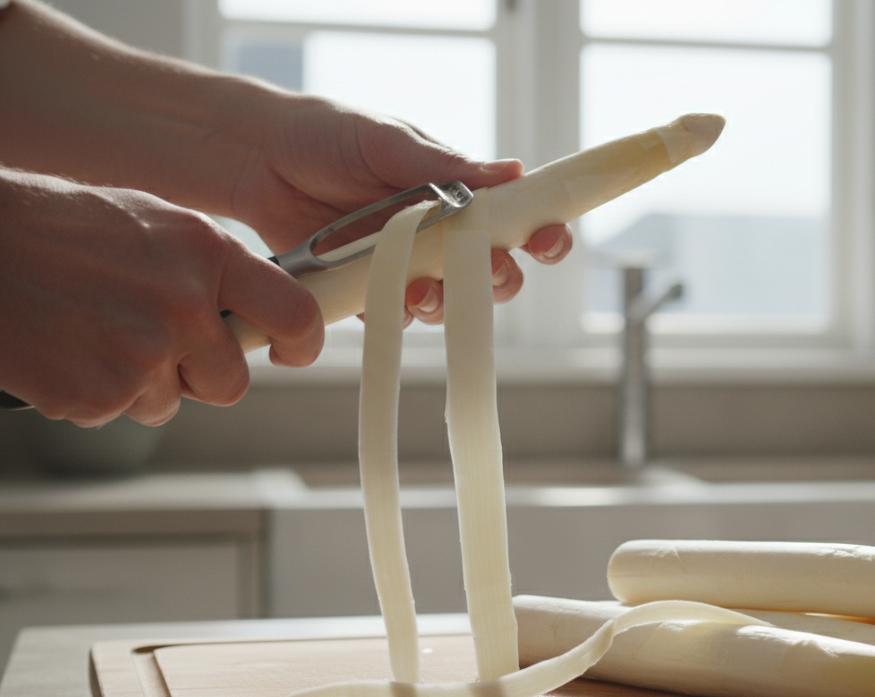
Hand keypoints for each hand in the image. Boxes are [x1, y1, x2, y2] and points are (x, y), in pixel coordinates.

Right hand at [0, 169, 323, 426]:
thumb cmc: (59, 229)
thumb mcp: (154, 225)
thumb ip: (212, 268)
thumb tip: (258, 309)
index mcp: (207, 254)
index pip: (294, 314)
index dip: (302, 344)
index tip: (291, 351)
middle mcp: (185, 304)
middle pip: (233, 381)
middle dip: (203, 374)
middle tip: (159, 343)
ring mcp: (144, 353)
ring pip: (174, 402)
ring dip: (143, 383)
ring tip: (97, 333)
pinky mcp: (101, 393)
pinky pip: (121, 412)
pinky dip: (97, 393)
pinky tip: (70, 350)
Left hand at [226, 93, 572, 323]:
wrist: (256, 156)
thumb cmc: (328, 135)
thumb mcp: (389, 142)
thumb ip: (446, 165)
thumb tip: (513, 171)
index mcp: (458, 194)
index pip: (516, 220)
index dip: (541, 234)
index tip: (548, 240)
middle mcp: (439, 235)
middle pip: (492, 274)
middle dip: (499, 278)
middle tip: (489, 268)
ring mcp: (404, 265)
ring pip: (447, 302)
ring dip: (447, 303)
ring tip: (426, 290)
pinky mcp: (365, 289)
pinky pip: (391, 315)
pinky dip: (394, 313)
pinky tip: (386, 299)